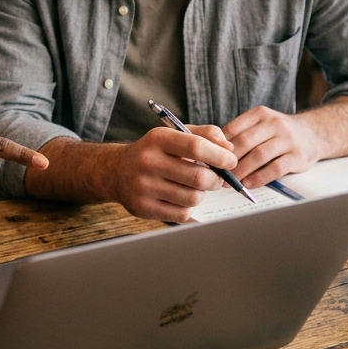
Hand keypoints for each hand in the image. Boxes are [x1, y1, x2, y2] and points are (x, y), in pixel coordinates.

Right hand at [106, 125, 235, 223]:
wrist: (117, 171)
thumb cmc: (155, 152)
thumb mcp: (175, 134)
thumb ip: (205, 135)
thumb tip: (229, 149)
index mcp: (157, 139)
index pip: (196, 146)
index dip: (220, 156)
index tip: (230, 161)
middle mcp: (148, 162)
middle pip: (198, 177)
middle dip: (215, 179)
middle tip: (215, 178)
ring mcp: (143, 187)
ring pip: (193, 198)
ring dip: (200, 194)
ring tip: (192, 187)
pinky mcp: (143, 208)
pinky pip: (182, 213)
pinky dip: (188, 207)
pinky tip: (179, 198)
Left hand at [223, 106, 323, 186]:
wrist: (314, 134)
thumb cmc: (279, 133)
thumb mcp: (261, 124)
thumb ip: (241, 134)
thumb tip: (213, 151)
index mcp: (259, 114)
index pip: (233, 128)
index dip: (218, 145)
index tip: (208, 159)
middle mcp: (274, 123)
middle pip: (245, 142)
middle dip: (228, 160)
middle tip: (216, 174)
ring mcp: (288, 139)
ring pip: (259, 155)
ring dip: (242, 170)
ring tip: (230, 181)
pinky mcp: (298, 156)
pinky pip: (276, 168)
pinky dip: (260, 177)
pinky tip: (249, 183)